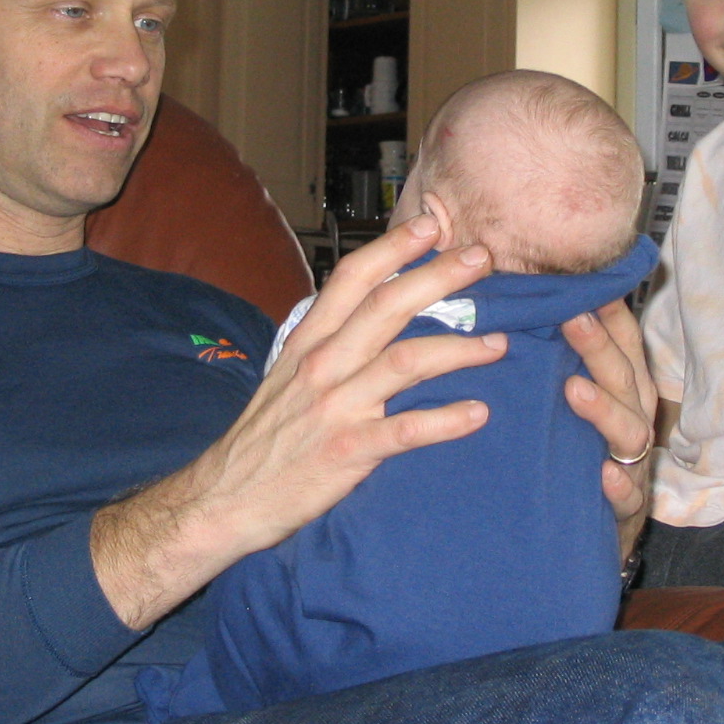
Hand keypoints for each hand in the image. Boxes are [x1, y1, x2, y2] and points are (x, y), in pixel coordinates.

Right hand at [92, 214, 506, 627]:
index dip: (393, 248)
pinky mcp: (347, 452)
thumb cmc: (265, 437)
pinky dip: (445, 421)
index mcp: (307, 343)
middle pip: (386, 306)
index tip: (432, 225)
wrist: (225, 498)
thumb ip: (327, 343)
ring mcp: (335, 407)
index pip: (352, 279)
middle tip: (481, 259)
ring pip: (405, 361)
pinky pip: (405, 430)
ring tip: (498, 343)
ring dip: (458, 348)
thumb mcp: (287, 376)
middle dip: (438, 277)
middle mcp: (322, 366)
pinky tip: (478, 414)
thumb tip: (372, 312)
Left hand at [562, 299, 657, 557]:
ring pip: (627, 429)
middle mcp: (634, 412)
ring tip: (575, 390)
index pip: (622, 337)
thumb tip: (521, 298)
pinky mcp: (627, 500)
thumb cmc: (581, 438)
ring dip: (603, 409)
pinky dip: (617, 483)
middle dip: (598, 346)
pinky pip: (626, 492)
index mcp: (625, 381)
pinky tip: (603, 475)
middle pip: (622, 373)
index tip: (580, 281)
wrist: (602, 516)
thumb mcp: (578, 390)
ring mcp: (632, 457)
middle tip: (572, 318)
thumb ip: (560, 354)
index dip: (606, 309)